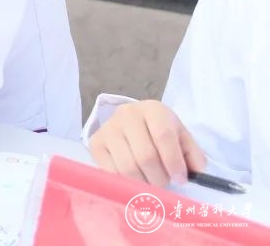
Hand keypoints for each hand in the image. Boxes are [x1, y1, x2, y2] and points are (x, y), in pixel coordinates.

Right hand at [88, 100, 206, 187]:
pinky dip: (125, 182)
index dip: (173, 162)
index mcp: (152, 110)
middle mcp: (127, 114)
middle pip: (145, 155)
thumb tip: (196, 172)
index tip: (181, 179)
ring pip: (127, 167)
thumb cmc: (159, 130)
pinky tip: (134, 180)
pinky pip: (110, 172)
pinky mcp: (95, 143)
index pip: (163, 136)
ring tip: (150, 182)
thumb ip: (193, 153)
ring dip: (143, 183)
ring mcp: (108, 128)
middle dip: (159, 178)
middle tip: (164, 183)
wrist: (131, 121)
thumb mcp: (180, 136)